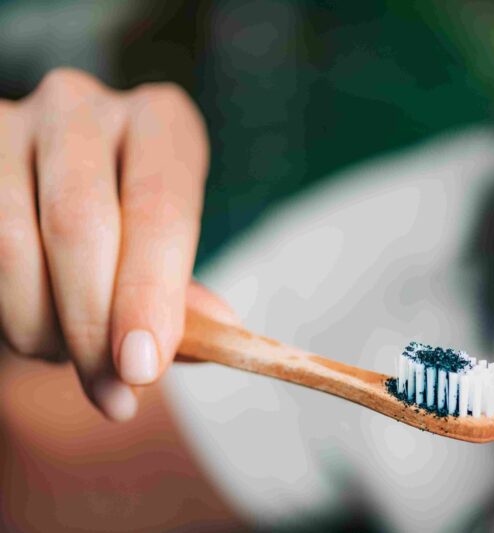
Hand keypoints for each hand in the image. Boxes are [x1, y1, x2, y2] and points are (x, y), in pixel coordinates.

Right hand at [0, 68, 210, 420]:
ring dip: (38, 326)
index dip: (150, 293)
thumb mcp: (164, 247)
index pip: (159, 208)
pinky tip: (30, 328)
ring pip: (9, 243)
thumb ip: (182, 292)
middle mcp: (82, 106)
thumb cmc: (123, 225)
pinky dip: (4, 311)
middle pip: (79, 224)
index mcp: (158, 122)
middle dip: (93, 324)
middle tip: (111, 389)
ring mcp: (10, 122)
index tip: (143, 367)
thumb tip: (217, 335)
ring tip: (67, 354)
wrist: (46, 185)